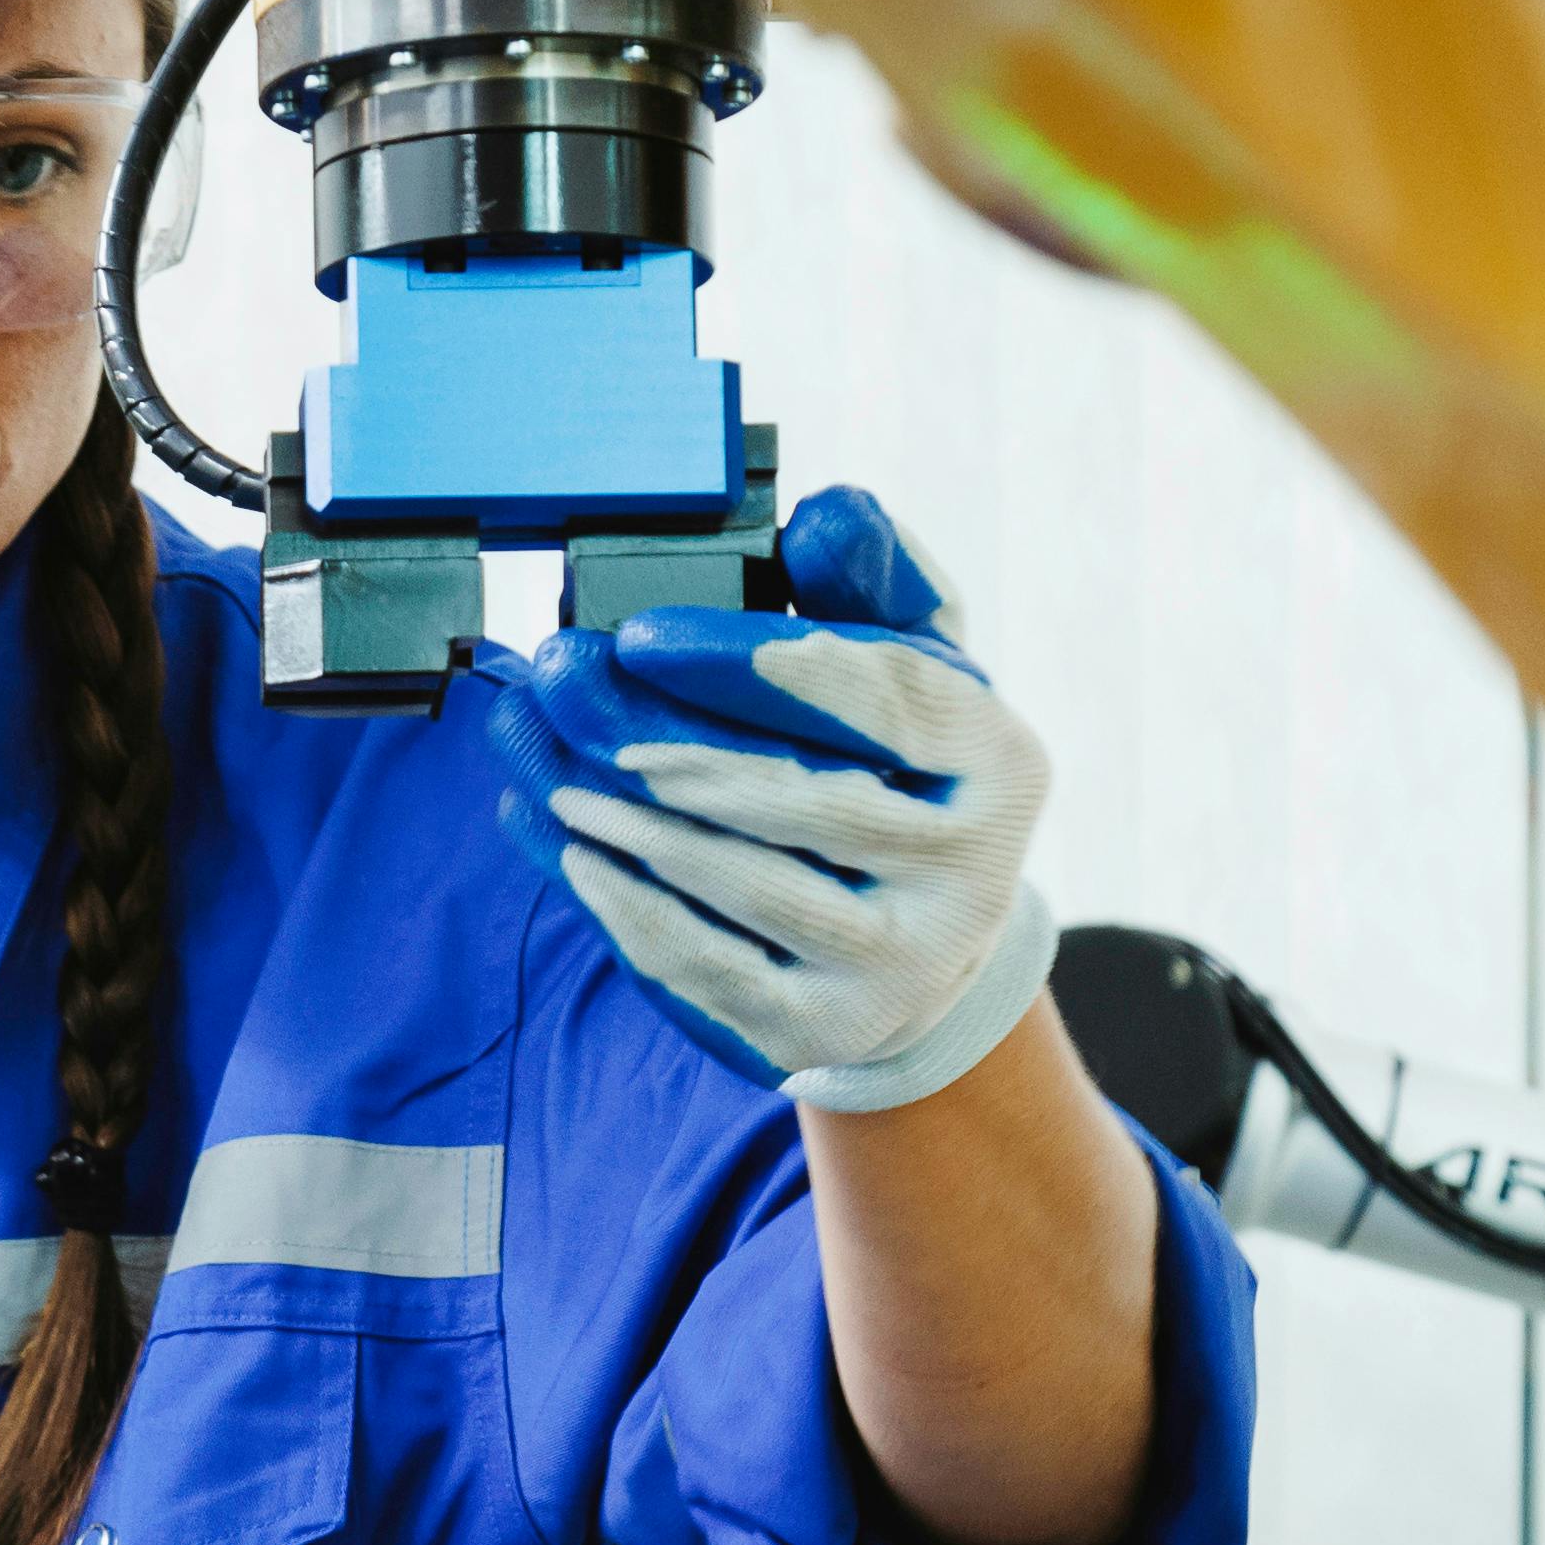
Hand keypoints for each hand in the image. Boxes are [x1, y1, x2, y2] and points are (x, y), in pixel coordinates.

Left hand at [486, 487, 1055, 1112]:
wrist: (914, 956)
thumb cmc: (896, 780)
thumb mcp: (910, 672)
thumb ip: (875, 585)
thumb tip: (825, 512)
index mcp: (1001, 765)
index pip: (885, 698)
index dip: (757, 665)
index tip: (641, 632)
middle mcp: (968, 878)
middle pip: (796, 795)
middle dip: (659, 733)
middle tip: (558, 680)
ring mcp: (895, 968)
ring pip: (737, 880)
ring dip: (622, 816)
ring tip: (543, 758)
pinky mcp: (816, 1032)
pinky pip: (700, 963)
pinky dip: (620, 900)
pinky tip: (563, 843)